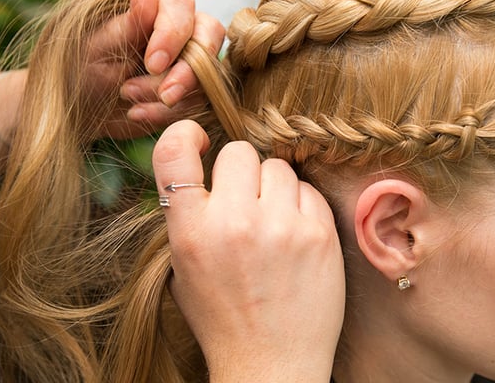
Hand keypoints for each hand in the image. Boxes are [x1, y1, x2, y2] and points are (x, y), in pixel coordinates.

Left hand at [85, 0, 224, 138]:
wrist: (83, 107)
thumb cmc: (84, 69)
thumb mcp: (99, 49)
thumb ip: (128, 26)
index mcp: (157, 5)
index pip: (181, 5)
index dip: (172, 34)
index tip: (153, 64)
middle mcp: (183, 28)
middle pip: (209, 35)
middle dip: (188, 71)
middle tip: (165, 95)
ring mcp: (194, 59)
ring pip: (208, 72)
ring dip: (174, 95)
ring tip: (131, 104)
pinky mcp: (197, 88)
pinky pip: (202, 101)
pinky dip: (172, 113)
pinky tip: (138, 113)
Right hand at [152, 120, 344, 381]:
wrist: (272, 364)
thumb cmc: (223, 317)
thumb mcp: (184, 268)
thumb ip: (189, 216)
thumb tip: (202, 168)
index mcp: (191, 232)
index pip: (174, 154)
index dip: (184, 135)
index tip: (197, 139)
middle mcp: (235, 223)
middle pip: (239, 152)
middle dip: (240, 171)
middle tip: (244, 199)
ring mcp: (282, 226)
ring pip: (278, 167)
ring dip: (273, 188)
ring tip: (272, 223)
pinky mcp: (320, 233)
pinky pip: (308, 190)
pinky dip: (300, 206)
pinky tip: (294, 236)